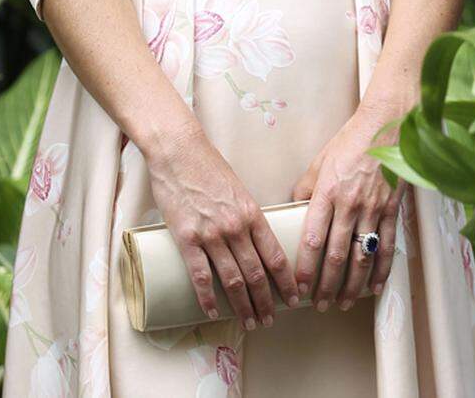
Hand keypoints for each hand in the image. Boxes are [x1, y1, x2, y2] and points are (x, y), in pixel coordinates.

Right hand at [144, 119, 300, 328]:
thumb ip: (247, 216)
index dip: (286, 280)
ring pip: (232, 278)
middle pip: (256, 272)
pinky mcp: (186, 237)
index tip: (294, 297)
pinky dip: (208, 297)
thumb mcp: (239, 190)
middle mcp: (236, 226)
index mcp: (252, 213)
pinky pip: (200, 274)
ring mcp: (211, 233)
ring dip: (243, 305)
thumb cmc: (209, 168)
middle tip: (271, 320)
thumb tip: (254, 241)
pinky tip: (213, 312)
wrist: (180, 152)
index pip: (276, 254)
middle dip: (266, 300)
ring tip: (250, 322)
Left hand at [291, 107, 406, 311]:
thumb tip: (294, 206)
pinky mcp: (392, 208)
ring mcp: (373, 208)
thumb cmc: (352, 138)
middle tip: (319, 304)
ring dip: (351, 284)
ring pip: (360, 256)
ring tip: (342, 302)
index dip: (304, 267)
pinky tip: (375, 286)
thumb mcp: (321, 160)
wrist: (388, 123)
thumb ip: (306, 186)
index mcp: (327, 192)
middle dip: (326, 285)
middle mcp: (349, 204)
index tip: (297, 287)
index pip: (312, 239)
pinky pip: (386, 245)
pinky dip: (381, 269)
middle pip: (336, 255)